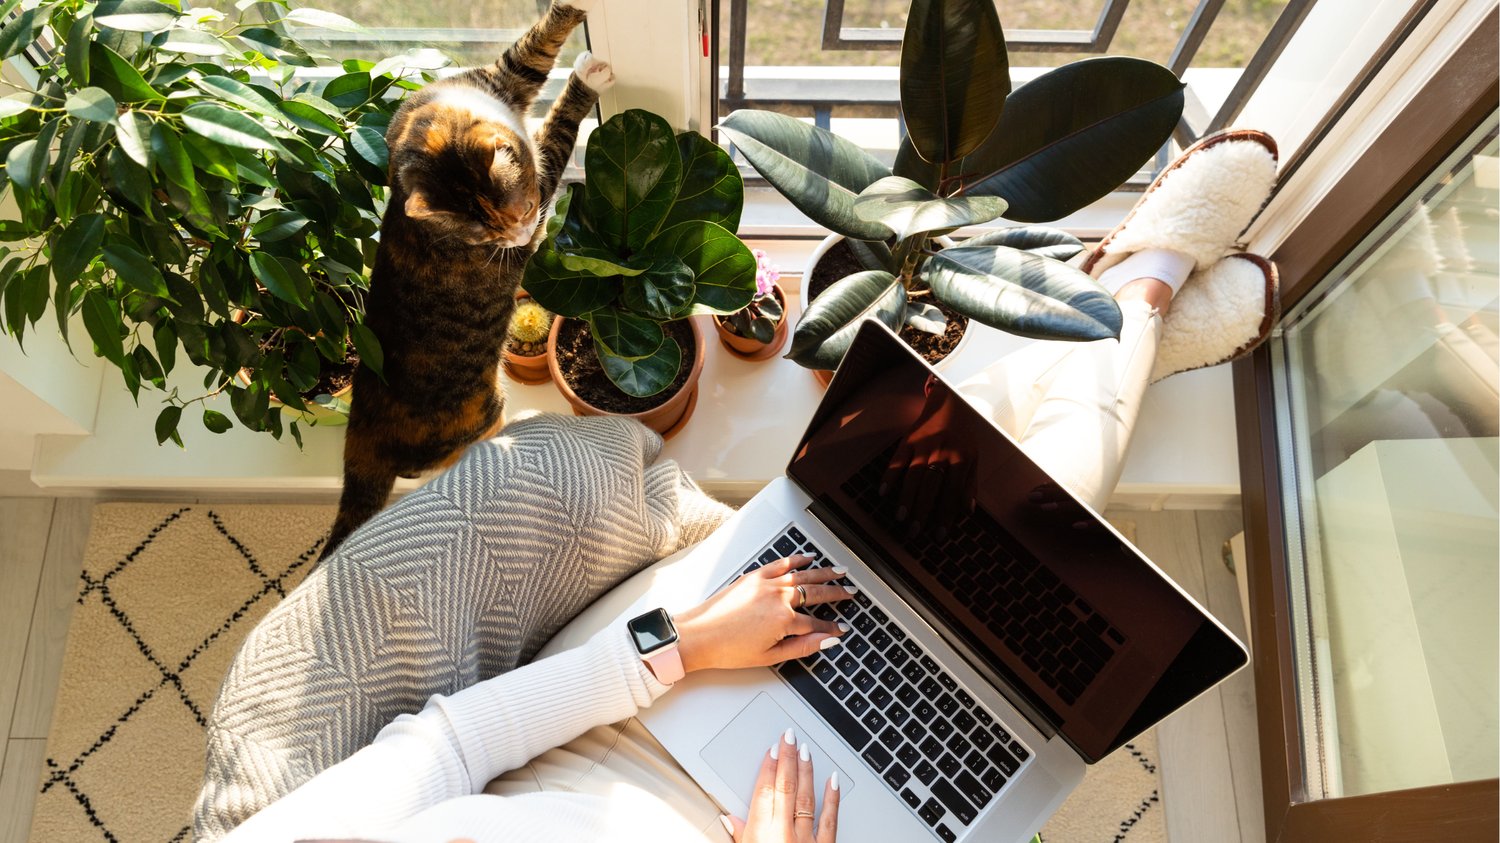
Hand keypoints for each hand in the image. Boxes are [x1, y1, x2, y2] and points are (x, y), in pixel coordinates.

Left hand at [674, 556, 852, 673]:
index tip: (841, 629)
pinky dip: (796, 559)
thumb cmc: (728, 650)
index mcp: (784, 620)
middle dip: (837, 594)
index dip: (831, 628)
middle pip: (815, 594)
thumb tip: (826, 642)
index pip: (817, 624)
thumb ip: (802, 647)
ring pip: (802, 575)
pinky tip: (807, 558)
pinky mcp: (752, 577)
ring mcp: (765, 584)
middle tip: (851, 592)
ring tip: (839, 571)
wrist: (697, 636)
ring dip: (823, 573)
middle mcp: (778, 597)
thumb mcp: (770, 656)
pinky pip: (780, 564)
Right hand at [723, 729, 838, 842]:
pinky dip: (832, 798)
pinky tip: (833, 779)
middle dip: (787, 759)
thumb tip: (730, 820)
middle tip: (789, 737)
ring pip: (806, 798)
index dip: (768, 767)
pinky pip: (830, 819)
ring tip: (804, 750)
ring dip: (805, 771)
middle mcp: (784, 834)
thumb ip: (740, 835)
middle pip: (785, 787)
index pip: (764, 792)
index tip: (772, 749)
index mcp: (762, 834)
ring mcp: (806, 840)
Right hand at [879, 379, 977, 536]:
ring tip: (901, 518)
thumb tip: (968, 511)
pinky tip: (883, 492)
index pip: (952, 493)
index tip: (940, 535)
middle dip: (923, 512)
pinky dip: (889, 476)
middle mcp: (941, 453)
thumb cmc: (963, 435)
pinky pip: (896, 461)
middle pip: (930, 487)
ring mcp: (922, 446)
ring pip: (913, 476)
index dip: (946, 516)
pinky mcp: (907, 441)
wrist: (949, 403)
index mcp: (960, 459)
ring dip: (906, 498)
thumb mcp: (974, 457)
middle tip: (915, 533)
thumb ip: (970, 484)